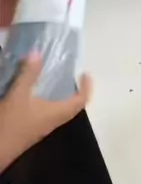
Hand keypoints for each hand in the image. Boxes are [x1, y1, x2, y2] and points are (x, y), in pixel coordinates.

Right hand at [0, 54, 92, 173]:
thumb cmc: (11, 124)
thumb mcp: (18, 95)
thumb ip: (28, 74)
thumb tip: (38, 53)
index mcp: (56, 113)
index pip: (81, 101)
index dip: (87, 87)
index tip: (85, 74)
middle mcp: (53, 121)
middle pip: (73, 107)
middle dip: (76, 92)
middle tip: (73, 77)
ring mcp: (42, 128)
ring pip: (60, 112)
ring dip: (62, 98)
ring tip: (56, 82)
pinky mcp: (32, 130)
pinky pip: (48, 114)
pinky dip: (49, 103)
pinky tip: (36, 95)